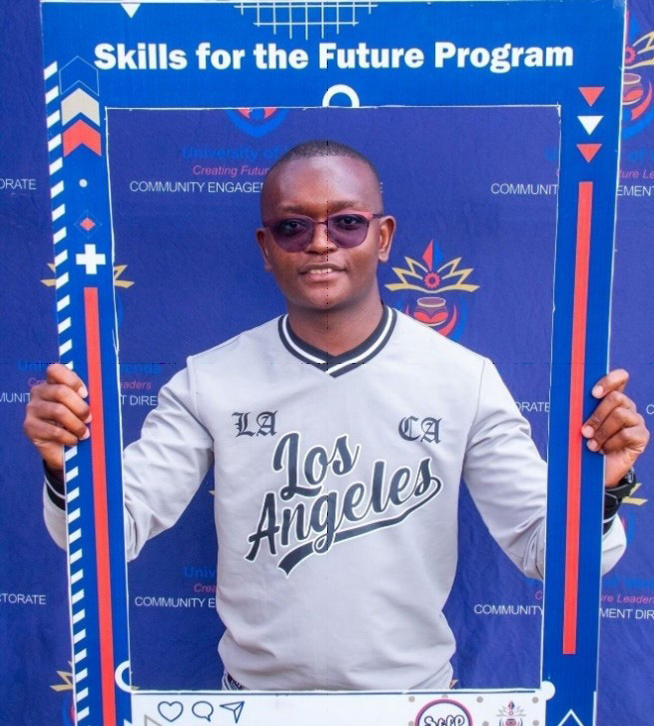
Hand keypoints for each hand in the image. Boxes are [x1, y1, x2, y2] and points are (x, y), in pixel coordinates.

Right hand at [23, 363, 90, 472]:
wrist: (63, 448)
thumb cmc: (77, 423)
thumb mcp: (83, 408)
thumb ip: (88, 399)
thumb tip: (103, 394)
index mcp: (53, 382)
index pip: (55, 370)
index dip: (72, 380)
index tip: (85, 394)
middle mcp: (39, 392)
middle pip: (61, 392)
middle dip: (80, 407)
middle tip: (89, 418)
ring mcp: (33, 409)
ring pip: (58, 411)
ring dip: (76, 425)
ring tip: (84, 434)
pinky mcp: (30, 427)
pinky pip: (53, 431)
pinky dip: (69, 437)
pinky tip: (74, 441)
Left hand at [581, 369, 649, 486]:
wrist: (591, 471)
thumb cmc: (582, 443)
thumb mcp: (577, 424)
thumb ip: (578, 409)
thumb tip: (567, 396)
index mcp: (610, 399)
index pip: (620, 378)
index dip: (609, 380)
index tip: (593, 393)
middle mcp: (626, 407)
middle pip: (616, 397)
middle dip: (597, 415)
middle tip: (584, 431)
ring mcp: (635, 421)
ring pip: (620, 415)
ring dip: (602, 431)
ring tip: (591, 445)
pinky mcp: (641, 437)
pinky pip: (626, 434)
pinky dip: (610, 443)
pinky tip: (603, 450)